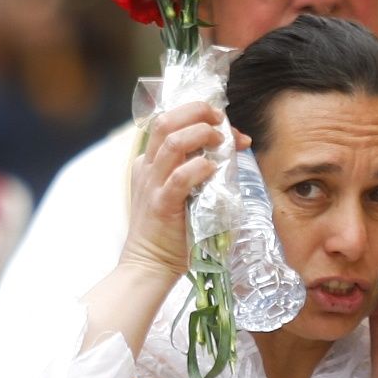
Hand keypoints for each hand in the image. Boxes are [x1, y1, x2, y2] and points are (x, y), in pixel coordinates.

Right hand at [120, 102, 245, 282]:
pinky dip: (199, 168)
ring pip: (171, 142)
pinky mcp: (161, 205)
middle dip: (197, 112)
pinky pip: (179, 178)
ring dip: (201, 134)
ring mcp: (152, 185)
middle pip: (166, 121)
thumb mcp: (181, 192)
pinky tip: (213, 169)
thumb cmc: (172, 230)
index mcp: (149, 161)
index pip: (170, 122)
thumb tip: (230, 148)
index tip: (225, 124)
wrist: (150, 265)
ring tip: (221, 141)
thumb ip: (196, 169)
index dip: (198, 114)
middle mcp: (147, 167)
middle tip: (221, 120)